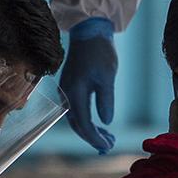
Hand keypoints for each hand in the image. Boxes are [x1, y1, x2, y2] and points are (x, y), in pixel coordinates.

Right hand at [59, 18, 118, 153]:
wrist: (89, 31)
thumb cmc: (100, 52)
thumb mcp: (107, 76)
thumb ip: (105, 99)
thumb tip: (106, 122)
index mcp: (75, 91)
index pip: (83, 123)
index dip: (95, 138)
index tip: (108, 146)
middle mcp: (67, 93)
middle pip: (77, 124)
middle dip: (93, 137)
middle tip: (110, 144)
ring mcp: (67, 91)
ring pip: (76, 118)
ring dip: (91, 130)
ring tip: (108, 137)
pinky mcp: (71, 87)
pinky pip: (77, 110)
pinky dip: (88, 120)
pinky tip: (100, 125)